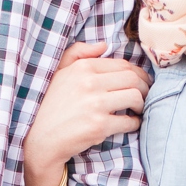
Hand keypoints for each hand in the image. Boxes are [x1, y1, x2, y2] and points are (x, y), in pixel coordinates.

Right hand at [23, 41, 147, 185]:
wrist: (40, 139)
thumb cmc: (50, 106)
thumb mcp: (58, 73)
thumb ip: (77, 53)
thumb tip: (103, 45)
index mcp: (83, 68)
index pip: (123, 64)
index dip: (137, 73)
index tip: (140, 82)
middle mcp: (90, 83)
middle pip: (133, 78)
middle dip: (144, 87)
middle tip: (145, 95)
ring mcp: (95, 104)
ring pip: (135, 97)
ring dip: (142, 104)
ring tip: (138, 109)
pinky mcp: (99, 126)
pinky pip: (129, 121)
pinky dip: (135, 123)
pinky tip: (131, 124)